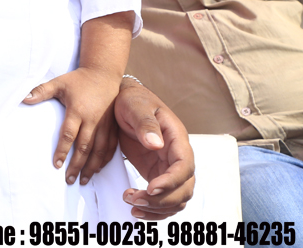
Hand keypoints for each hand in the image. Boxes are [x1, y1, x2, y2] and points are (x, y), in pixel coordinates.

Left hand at [25, 67, 120, 184]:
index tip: (57, 165)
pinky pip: (111, 146)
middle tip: (69, 180)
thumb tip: (23, 99)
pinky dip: (105, 159)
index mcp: (78, 110)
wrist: (104, 73)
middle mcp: (93, 120)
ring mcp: (105, 124)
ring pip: (99, 150)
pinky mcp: (113, 126)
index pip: (69, 135)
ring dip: (91, 167)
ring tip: (83, 179)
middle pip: (85, 147)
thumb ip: (41, 91)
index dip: (62, 151)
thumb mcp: (59, 83)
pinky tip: (98, 169)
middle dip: (77, 165)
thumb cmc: (78, 79)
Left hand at [115, 81, 194, 218]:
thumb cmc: (133, 100)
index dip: (171, 181)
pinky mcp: (157, 174)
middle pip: (184, 188)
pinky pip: (164, 198)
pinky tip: (137, 209)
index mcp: (177, 139)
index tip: (151, 188)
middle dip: (161, 200)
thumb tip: (155, 144)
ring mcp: (168, 167)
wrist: (124, 101)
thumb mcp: (136, 106)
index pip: (184, 166)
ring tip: (132, 204)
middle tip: (135, 198)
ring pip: (176, 198)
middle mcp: (177, 156)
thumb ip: (146, 123)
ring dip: (157, 208)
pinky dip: (154, 209)